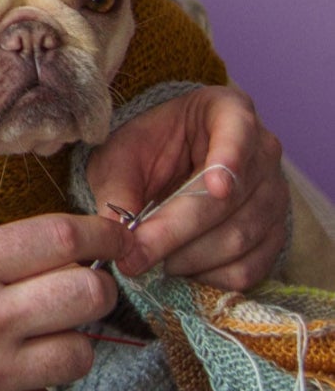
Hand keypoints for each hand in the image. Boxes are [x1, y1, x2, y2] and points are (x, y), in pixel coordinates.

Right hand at [0, 214, 126, 390]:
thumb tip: (43, 253)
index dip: (103, 233)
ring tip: (31, 346)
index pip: (61, 237)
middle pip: (87, 292)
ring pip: (80, 353)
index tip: (117, 237)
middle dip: (96, 290)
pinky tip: (0, 387)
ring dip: (65, 347)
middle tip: (82, 294)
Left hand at [85, 86, 285, 290]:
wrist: (166, 163)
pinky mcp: (273, 235)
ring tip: (149, 261)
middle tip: (134, 256)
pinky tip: (178, 271)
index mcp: (227, 112)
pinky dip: (210, 278)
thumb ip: (118, 189)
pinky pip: (250, 267)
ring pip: (239, 238)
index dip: (229, 159)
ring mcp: (274, 196)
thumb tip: (115, 235)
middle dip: (176, 232)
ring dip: (188, 259)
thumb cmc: (145, 150)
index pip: (238, 131)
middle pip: (230, 200)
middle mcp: (263, 152)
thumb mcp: (120, 156)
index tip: (215, 187)